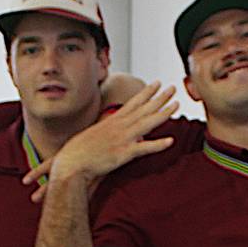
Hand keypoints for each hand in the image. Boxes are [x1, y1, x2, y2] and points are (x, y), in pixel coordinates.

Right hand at [43, 83, 180, 188]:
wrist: (71, 164)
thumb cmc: (78, 152)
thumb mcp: (93, 136)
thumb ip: (107, 133)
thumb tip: (116, 134)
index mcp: (112, 122)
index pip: (133, 103)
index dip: (146, 93)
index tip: (157, 83)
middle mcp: (119, 127)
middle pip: (143, 109)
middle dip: (159, 97)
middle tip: (173, 87)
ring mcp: (122, 139)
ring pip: (147, 123)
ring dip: (163, 113)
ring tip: (176, 104)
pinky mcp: (123, 154)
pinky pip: (144, 149)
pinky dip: (158, 145)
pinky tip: (171, 141)